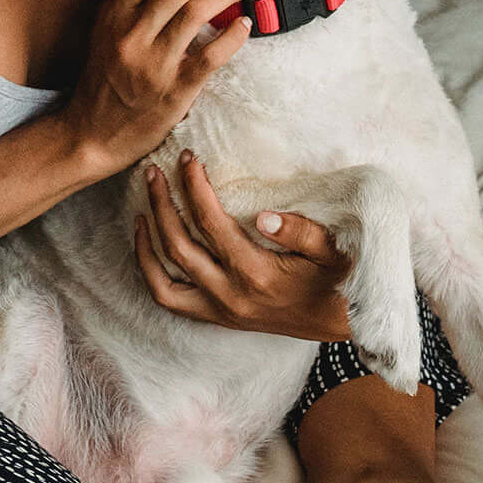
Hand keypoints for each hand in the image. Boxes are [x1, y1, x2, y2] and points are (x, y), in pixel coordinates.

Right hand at [58, 0, 250, 176]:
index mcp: (113, 15)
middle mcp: (131, 34)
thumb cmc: (104, 80)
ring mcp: (154, 63)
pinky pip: (212, 54)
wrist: (92, 135)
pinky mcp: (175, 90)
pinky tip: (244, 24)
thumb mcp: (104, 32)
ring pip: (198, 11)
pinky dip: (234, 34)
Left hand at [135, 152, 353, 341]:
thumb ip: (302, 233)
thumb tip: (265, 215)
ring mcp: (219, 311)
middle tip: (154, 171)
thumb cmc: (337, 280)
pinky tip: (147, 244)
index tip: (189, 158)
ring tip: (143, 205)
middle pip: (178, 244)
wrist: (339, 324)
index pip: (211, 222)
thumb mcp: (333, 252)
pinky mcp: (216, 318)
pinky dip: (150, 271)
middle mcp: (229, 296)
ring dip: (148, 238)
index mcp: (256, 275)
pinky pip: (168, 298)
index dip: (195, 186)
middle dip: (162, 203)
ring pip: (163, 277)